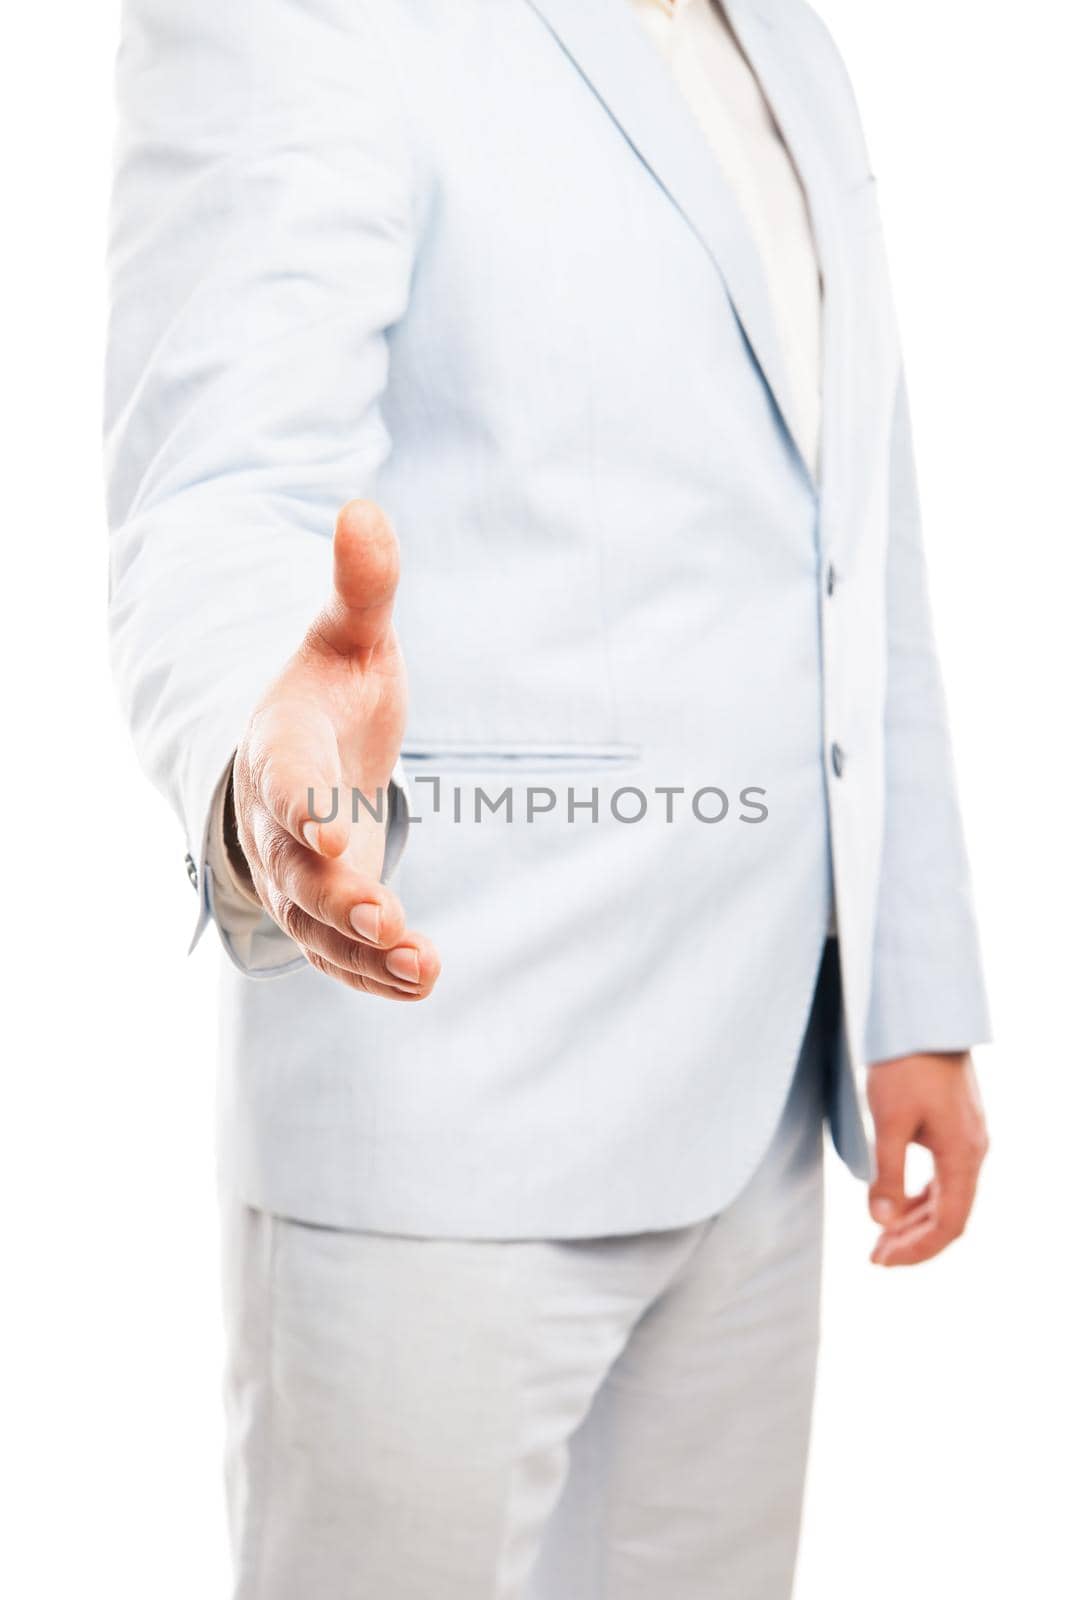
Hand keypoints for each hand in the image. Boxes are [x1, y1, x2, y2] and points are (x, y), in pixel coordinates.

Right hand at [231, 499, 439, 999]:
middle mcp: (280, 823)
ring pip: (321, 927)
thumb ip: (361, 587)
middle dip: (339, 899)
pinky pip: (342, 954)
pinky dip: (375, 973)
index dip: (307, 811)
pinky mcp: (328, 913)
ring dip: (367, 952)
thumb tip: (364, 507)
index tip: (338, 836)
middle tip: (385, 919)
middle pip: (299, 871)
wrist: (304, 755)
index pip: (286, 784)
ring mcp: (299, 876)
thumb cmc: (332, 691)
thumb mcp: (349, 636)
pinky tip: (422, 980)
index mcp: (282, 750)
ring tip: (422, 968)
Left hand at [866, 1051, 987, 1265]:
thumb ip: (887, 1173)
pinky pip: (943, 1176)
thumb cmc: (905, 1065)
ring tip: (881, 1238)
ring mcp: (966, 1139)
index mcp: (962, 1156)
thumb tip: (880, 1222)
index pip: (949, 1224)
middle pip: (949, 1215)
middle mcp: (973, 1152)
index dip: (919, 1250)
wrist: (923, 1017)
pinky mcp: (955, 1127)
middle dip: (913, 1241)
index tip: (883, 1261)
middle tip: (875, 1257)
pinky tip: (897, 1204)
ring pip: (946, 1197)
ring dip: (915, 1221)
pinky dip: (921, 1197)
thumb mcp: (889, 1121)